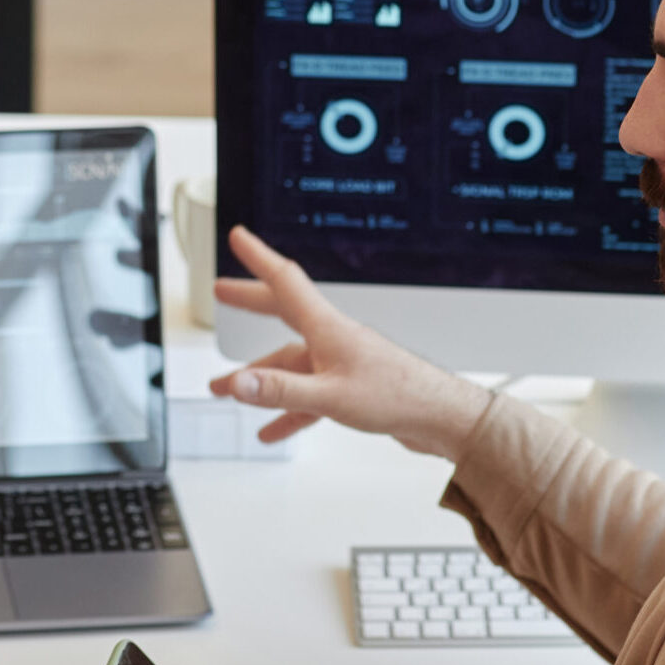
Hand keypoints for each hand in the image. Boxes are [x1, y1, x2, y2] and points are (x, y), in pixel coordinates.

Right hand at [213, 227, 494, 456]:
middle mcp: (333, 338)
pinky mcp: (351, 387)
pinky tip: (273, 428)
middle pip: (282, 311)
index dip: (258, 256)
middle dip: (249, 301)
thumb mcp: (330, 396)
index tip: (240, 236)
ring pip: (291, 363)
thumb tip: (239, 382)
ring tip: (230, 390)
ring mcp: (342, 362)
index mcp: (327, 328)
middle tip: (223, 291)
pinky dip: (288, 409)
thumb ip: (281, 391)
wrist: (440, 418)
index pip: (285, 281)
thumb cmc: (399, 397)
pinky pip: (308, 394)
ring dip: (259, 377)